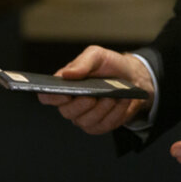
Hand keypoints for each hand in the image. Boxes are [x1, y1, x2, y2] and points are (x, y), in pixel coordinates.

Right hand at [37, 45, 154, 134]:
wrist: (132, 77)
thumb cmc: (110, 65)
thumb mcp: (97, 55)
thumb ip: (81, 63)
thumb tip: (66, 74)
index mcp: (64, 85)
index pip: (47, 96)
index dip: (52, 97)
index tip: (65, 93)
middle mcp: (70, 103)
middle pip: (66, 112)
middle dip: (81, 105)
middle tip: (93, 96)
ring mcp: (84, 117)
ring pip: (86, 121)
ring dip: (101, 109)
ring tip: (113, 97)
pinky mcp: (99, 126)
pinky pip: (103, 126)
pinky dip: (114, 114)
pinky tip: (121, 102)